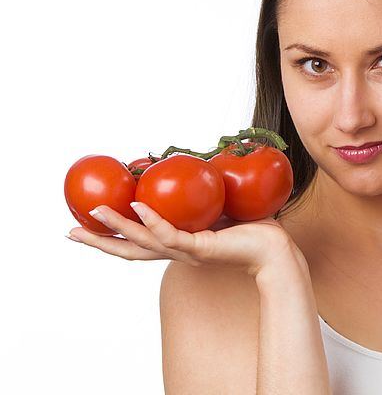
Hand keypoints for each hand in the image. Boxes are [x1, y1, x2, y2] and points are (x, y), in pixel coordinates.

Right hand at [66, 202, 301, 277]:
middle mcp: (176, 252)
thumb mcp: (217, 207)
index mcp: (177, 245)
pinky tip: (136, 206)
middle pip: (129, 250)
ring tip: (96, 212)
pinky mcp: (201, 248)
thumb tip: (191, 163)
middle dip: (99, 241)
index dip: (111, 237)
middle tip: (70, 232)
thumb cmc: (252, 228)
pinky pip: (170, 234)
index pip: (137, 243)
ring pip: (143, 242)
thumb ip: (200, 194)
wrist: (276, 250)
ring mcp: (187, 252)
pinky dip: (151, 220)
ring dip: (118, 227)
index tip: (85, 227)